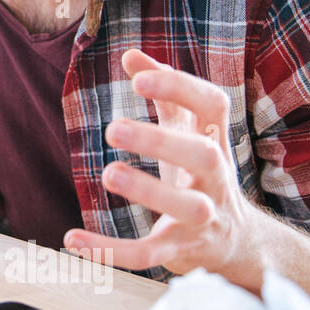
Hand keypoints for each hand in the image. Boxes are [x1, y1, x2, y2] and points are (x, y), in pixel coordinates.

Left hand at [63, 48, 268, 290]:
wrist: (237, 243)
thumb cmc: (201, 175)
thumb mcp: (188, 133)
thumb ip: (164, 93)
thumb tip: (131, 54)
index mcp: (214, 140)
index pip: (212, 106)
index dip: (180, 88)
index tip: (138, 78)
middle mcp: (216, 178)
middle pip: (202, 156)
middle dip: (160, 141)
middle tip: (112, 129)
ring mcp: (202, 217)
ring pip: (187, 207)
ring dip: (148, 191)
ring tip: (108, 173)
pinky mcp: (182, 251)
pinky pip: (149, 255)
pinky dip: (111, 251)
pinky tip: (72, 240)